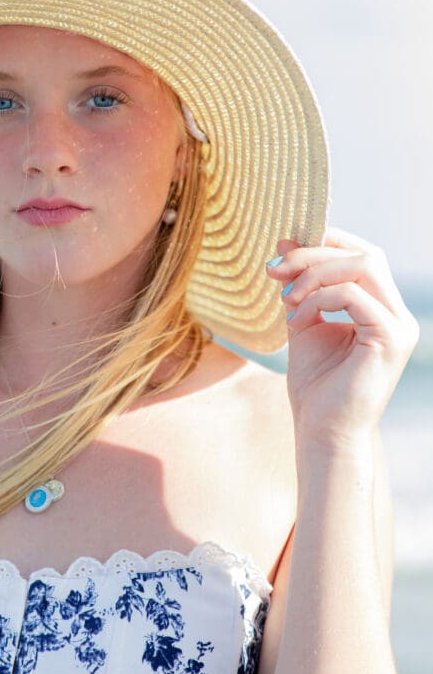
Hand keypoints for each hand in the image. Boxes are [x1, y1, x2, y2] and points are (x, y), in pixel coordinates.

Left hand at [266, 227, 418, 453]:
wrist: (321, 432)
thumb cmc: (315, 385)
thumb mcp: (303, 320)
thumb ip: (299, 283)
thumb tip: (285, 241)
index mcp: (382, 308)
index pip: (365, 254)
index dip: (327, 242)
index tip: (283, 252)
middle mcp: (398, 315)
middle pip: (365, 255)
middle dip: (314, 255)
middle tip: (275, 270)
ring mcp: (399, 326)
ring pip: (363, 266)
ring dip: (314, 274)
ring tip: (285, 299)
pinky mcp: (390, 338)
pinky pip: (353, 295)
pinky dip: (318, 299)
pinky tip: (296, 320)